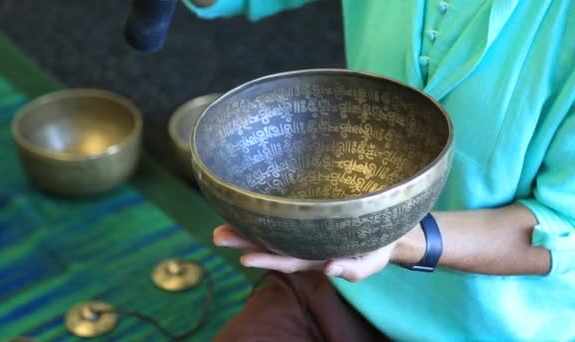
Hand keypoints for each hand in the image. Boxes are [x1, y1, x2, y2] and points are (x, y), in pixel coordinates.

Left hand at [213, 224, 408, 281]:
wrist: (388, 222)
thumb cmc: (380, 244)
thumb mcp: (373, 261)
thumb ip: (354, 270)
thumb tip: (329, 269)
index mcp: (317, 255)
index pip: (287, 259)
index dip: (266, 259)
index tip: (242, 258)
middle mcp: (305, 241)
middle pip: (272, 243)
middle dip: (244, 241)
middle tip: (217, 235)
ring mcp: (305, 225)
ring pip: (273, 227)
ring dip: (247, 227)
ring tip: (221, 226)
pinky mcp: (309, 209)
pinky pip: (284, 211)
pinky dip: (265, 210)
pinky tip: (246, 205)